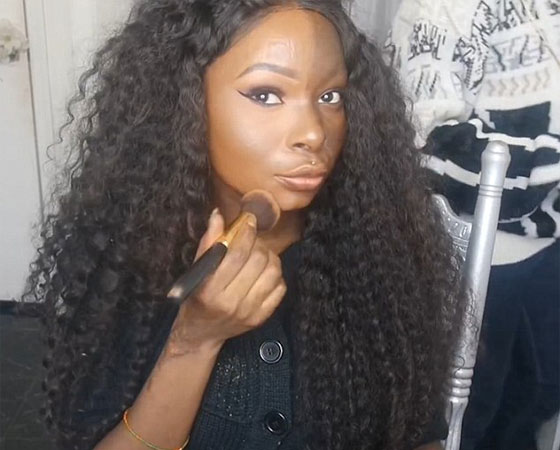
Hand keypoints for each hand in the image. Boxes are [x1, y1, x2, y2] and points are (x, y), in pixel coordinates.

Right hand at [167, 209, 285, 354]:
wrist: (201, 333)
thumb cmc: (196, 297)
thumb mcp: (196, 270)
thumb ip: (208, 242)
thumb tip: (218, 215)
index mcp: (210, 289)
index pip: (237, 254)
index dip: (246, 233)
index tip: (249, 221)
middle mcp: (231, 302)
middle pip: (258, 261)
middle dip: (258, 244)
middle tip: (252, 240)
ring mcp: (249, 312)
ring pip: (273, 273)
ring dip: (270, 257)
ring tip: (260, 254)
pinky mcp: (261, 318)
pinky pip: (280, 288)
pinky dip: (276, 275)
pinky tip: (264, 272)